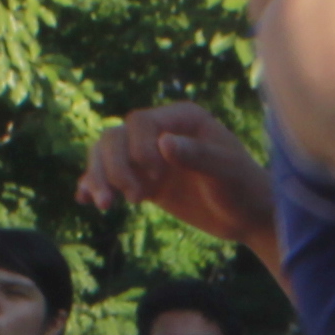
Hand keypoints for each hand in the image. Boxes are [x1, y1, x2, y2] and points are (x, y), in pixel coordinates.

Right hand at [78, 103, 271, 248]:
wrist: (249, 216)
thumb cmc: (245, 188)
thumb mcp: (227, 172)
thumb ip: (197, 156)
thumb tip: (163, 143)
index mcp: (182, 119)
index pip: (140, 122)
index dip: (137, 148)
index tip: (156, 177)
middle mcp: (161, 132)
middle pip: (115, 137)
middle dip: (114, 167)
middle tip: (134, 199)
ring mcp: (150, 157)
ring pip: (107, 155)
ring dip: (99, 177)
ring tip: (105, 206)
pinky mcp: (145, 181)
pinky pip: (111, 177)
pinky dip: (96, 186)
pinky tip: (85, 199)